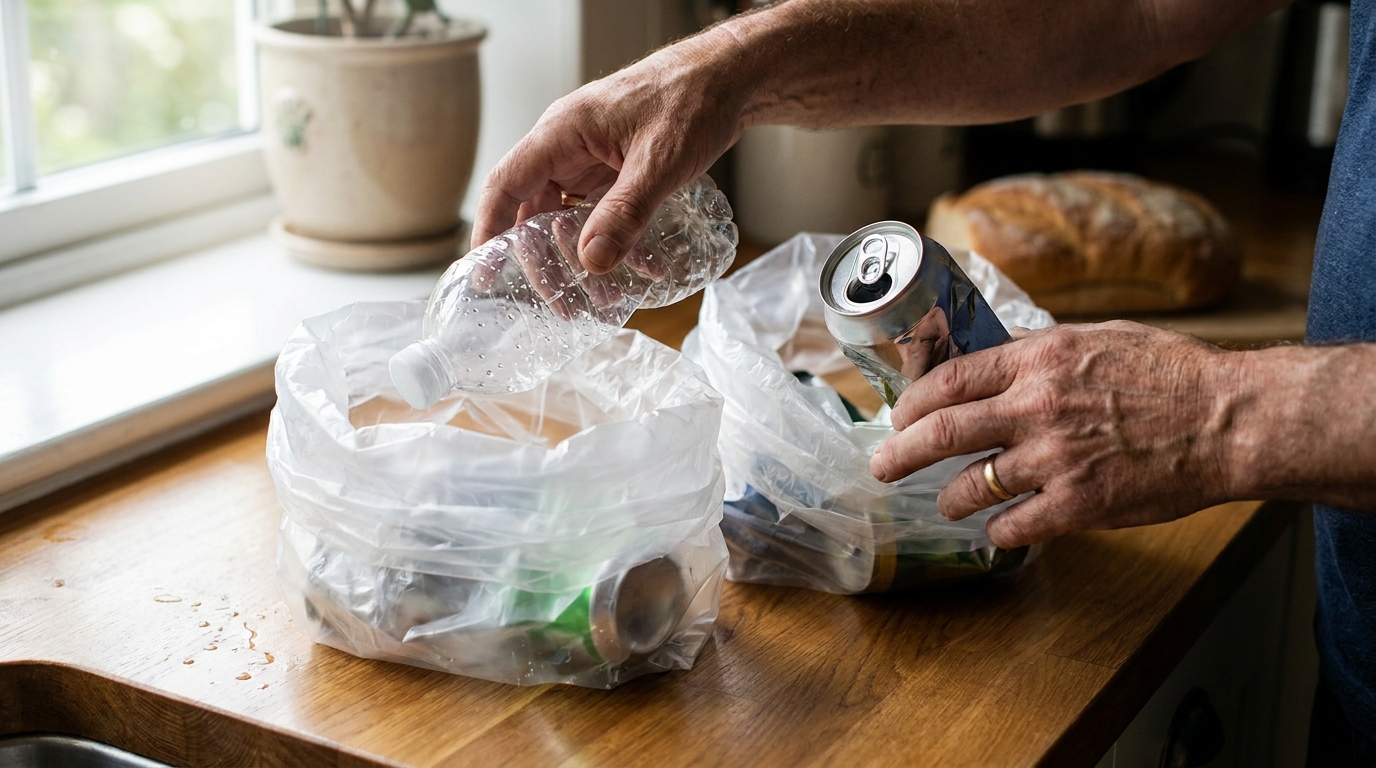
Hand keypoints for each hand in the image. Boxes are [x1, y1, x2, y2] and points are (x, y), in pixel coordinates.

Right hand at [472, 30, 748, 274]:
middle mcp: (568, 147)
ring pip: (570, 217)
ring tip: (600, 300)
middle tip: (561, 304)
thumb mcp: (658, 163)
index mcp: (562, 133)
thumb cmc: (691, 101)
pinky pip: (602, 213)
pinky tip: (643, 270)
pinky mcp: (615, 170)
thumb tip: (591, 262)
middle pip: (535, 211)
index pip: (507, 184)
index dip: (490, 230)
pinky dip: (615, 242)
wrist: (728, 81)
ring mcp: (591, 159)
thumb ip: (625, 213)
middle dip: (546, 262)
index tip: (483, 273)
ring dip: (583, 258)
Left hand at [869, 321, 1242, 548]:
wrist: (1230, 419)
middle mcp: (1035, 407)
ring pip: (971, 485)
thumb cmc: (1170, 372)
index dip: (911, 403)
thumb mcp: (1098, 338)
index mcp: (1038, 360)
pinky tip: (999, 528)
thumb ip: (1041, 351)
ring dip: (950, 498)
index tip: (897, 417)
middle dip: (898, 454)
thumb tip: (993, 357)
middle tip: (880, 468)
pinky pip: (1014, 525)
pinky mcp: (1079, 504)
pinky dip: (998, 529)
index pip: (948, 381)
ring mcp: (1055, 458)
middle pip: (939, 433)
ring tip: (947, 503)